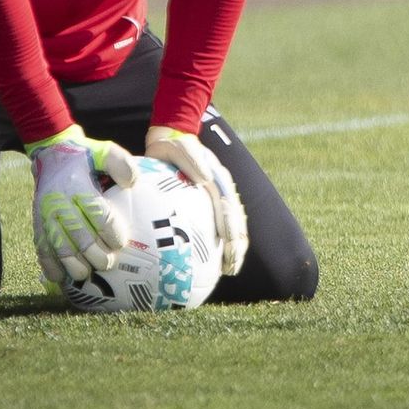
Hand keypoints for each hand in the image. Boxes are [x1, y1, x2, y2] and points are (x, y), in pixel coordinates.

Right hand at [28, 125, 138, 284]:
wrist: (51, 154)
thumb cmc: (84, 156)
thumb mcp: (104, 151)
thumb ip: (120, 164)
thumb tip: (133, 183)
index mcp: (77, 185)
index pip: (98, 214)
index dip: (111, 232)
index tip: (121, 242)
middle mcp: (58, 202)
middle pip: (79, 236)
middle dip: (95, 255)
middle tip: (108, 262)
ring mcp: (45, 215)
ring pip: (59, 247)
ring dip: (74, 265)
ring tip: (87, 274)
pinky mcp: (37, 223)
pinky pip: (41, 249)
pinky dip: (49, 266)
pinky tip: (60, 278)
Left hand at [145, 125, 248, 275]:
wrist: (171, 139)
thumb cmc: (173, 145)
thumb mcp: (180, 147)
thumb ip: (193, 160)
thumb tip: (206, 179)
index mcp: (220, 179)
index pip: (230, 207)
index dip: (232, 227)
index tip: (230, 245)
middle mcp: (223, 191)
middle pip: (236, 222)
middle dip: (236, 246)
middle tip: (230, 267)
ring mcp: (218, 199)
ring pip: (232, 227)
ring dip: (233, 249)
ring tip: (228, 270)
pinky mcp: (208, 206)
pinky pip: (216, 227)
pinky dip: (218, 245)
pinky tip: (211, 264)